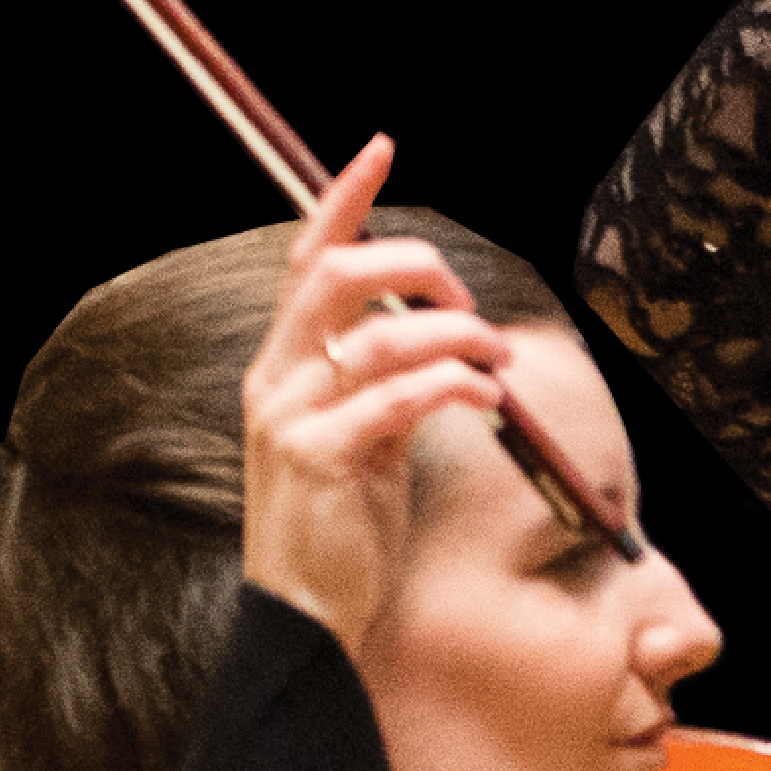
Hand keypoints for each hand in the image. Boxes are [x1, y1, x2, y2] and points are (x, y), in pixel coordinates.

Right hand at [233, 141, 569, 647]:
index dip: (344, 200)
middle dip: (416, 268)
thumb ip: (384, 382)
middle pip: (338, 276)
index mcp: (281, 367)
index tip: (382, 147)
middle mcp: (275, 381)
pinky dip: (453, 386)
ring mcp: (291, 419)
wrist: (306, 622)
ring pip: (379, 335)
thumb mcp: (361, 440)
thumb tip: (444, 336)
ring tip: (495, 364)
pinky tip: (487, 402)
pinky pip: (397, 397)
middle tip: (468, 306)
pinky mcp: (319, 461)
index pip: (305, 259)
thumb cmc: (341, 533)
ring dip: (457, 338)